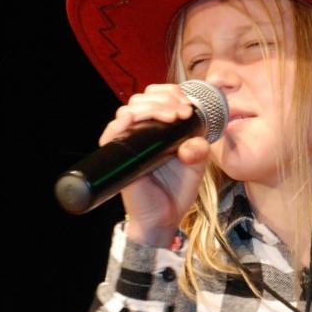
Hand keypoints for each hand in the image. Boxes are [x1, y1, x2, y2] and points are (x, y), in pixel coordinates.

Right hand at [99, 84, 210, 246]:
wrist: (165, 217)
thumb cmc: (177, 189)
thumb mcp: (197, 163)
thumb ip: (199, 147)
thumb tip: (190, 141)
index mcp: (160, 128)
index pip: (157, 97)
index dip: (171, 93)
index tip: (188, 106)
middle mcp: (142, 132)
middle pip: (142, 98)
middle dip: (165, 98)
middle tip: (182, 112)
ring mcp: (129, 142)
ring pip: (129, 109)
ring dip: (151, 106)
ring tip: (172, 116)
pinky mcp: (120, 156)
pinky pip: (112, 133)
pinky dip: (122, 122)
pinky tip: (136, 120)